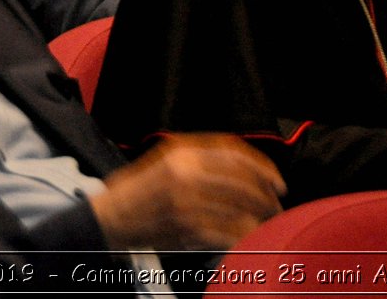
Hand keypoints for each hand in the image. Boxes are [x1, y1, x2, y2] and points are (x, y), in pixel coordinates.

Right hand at [89, 134, 284, 250]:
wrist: (109, 217)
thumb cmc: (138, 189)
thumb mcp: (166, 158)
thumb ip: (200, 155)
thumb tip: (243, 166)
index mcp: (183, 151)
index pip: (234, 152)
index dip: (262, 165)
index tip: (276, 178)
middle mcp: (186, 172)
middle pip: (242, 180)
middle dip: (266, 194)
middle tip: (277, 203)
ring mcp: (186, 201)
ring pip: (238, 207)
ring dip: (259, 216)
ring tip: (268, 220)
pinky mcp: (185, 227)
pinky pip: (226, 231)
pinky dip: (243, 235)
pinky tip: (250, 236)